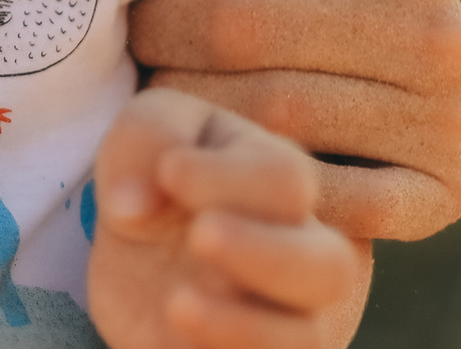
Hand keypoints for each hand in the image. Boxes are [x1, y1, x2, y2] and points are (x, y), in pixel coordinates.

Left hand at [89, 89, 366, 348]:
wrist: (143, 255)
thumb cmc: (160, 179)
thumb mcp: (147, 132)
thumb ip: (145, 140)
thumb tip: (131, 206)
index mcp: (280, 183)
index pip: (285, 180)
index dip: (228, 177)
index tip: (168, 170)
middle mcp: (301, 254)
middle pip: (329, 267)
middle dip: (264, 254)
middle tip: (199, 236)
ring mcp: (285, 317)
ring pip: (307, 337)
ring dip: (245, 325)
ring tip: (176, 303)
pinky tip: (174, 334)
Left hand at [128, 0, 460, 240]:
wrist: (360, 60)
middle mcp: (446, 30)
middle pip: (241, 32)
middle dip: (163, 32)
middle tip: (136, 36)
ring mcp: (447, 118)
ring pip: (265, 115)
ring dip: (187, 104)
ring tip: (157, 87)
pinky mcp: (439, 193)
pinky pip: (320, 200)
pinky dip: (250, 189)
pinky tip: (200, 168)